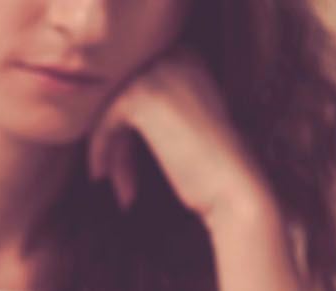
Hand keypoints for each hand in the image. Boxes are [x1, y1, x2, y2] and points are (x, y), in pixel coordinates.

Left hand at [88, 50, 276, 230]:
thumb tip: (102, 111)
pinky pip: (104, 121)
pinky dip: (101, 151)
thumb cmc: (212, 168)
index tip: (128, 166)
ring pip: (111, 112)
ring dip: (114, 154)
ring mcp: (157, 72)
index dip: (128, 130)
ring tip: (123, 190)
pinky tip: (102, 177)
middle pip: (122, 98)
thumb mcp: (183, 125)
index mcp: (188, 57)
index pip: (137, 87)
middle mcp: (174, 55)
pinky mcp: (140, 95)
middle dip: (119, 144)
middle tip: (123, 182)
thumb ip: (153, 109)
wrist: (234, 187)